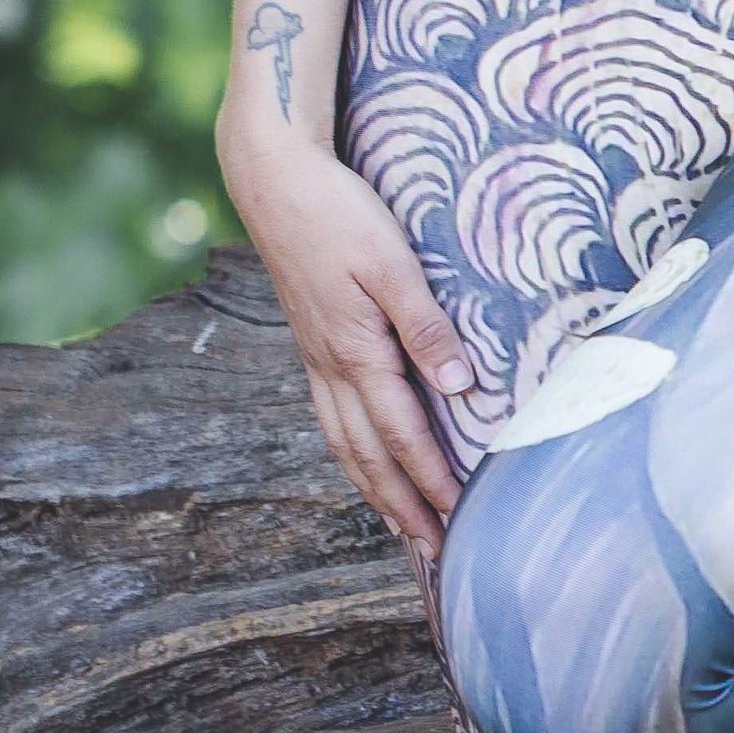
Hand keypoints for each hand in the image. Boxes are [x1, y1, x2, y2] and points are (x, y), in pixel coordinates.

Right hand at [221, 122, 471, 558]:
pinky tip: (365, 462)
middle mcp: (331, 366)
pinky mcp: (310, 343)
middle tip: (433, 552)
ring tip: (401, 526)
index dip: (430, 480)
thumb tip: (459, 388)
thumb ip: (424, 326)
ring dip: (375, 489)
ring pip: (345, 442)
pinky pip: (331, 417)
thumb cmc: (337, 214)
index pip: (402, 433)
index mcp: (356, 351)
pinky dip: (352, 453)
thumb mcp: (390, 263)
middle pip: (369, 455)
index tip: (459, 520)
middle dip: (402, 506)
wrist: (273, 180)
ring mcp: (315, 358)